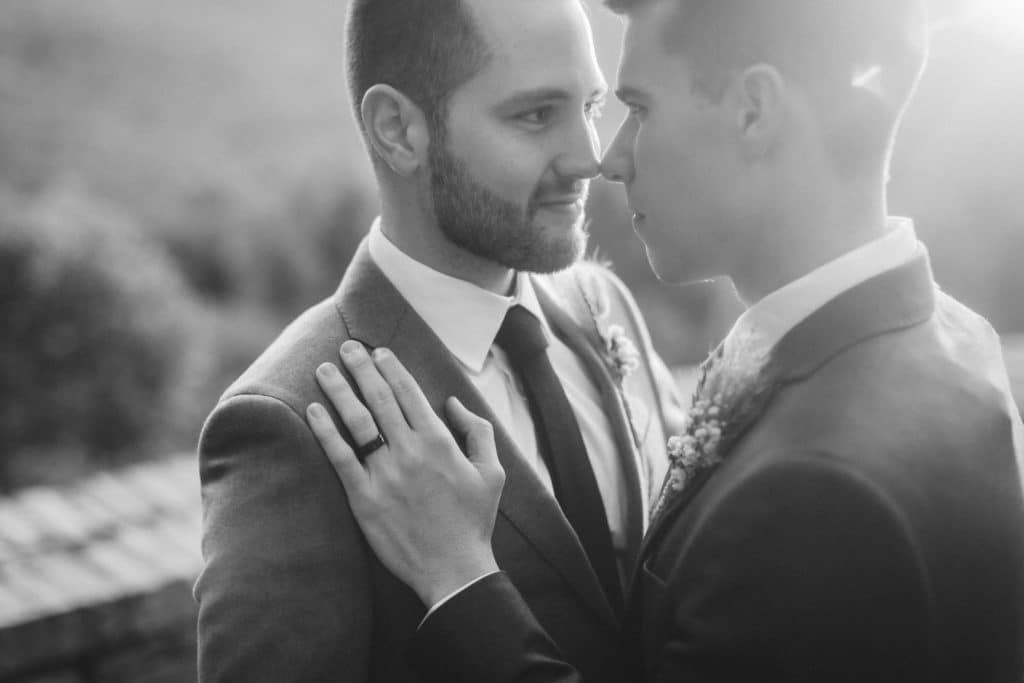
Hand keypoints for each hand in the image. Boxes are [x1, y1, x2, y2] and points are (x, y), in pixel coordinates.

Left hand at [305, 340, 504, 608]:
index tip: (379, 351)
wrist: (453, 569)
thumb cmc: (474, 520)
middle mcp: (409, 452)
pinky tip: (313, 410)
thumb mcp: (492, 472)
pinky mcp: (363, 498)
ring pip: (357, 422)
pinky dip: (325, 431)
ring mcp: (384, 475)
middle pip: (380, 399)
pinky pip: (340, 457)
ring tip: (324, 368)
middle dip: (361, 368)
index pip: (409, 393)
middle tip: (347, 347)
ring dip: (339, 391)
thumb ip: (477, 431)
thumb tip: (452, 403)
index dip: (391, 368)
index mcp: (440, 442)